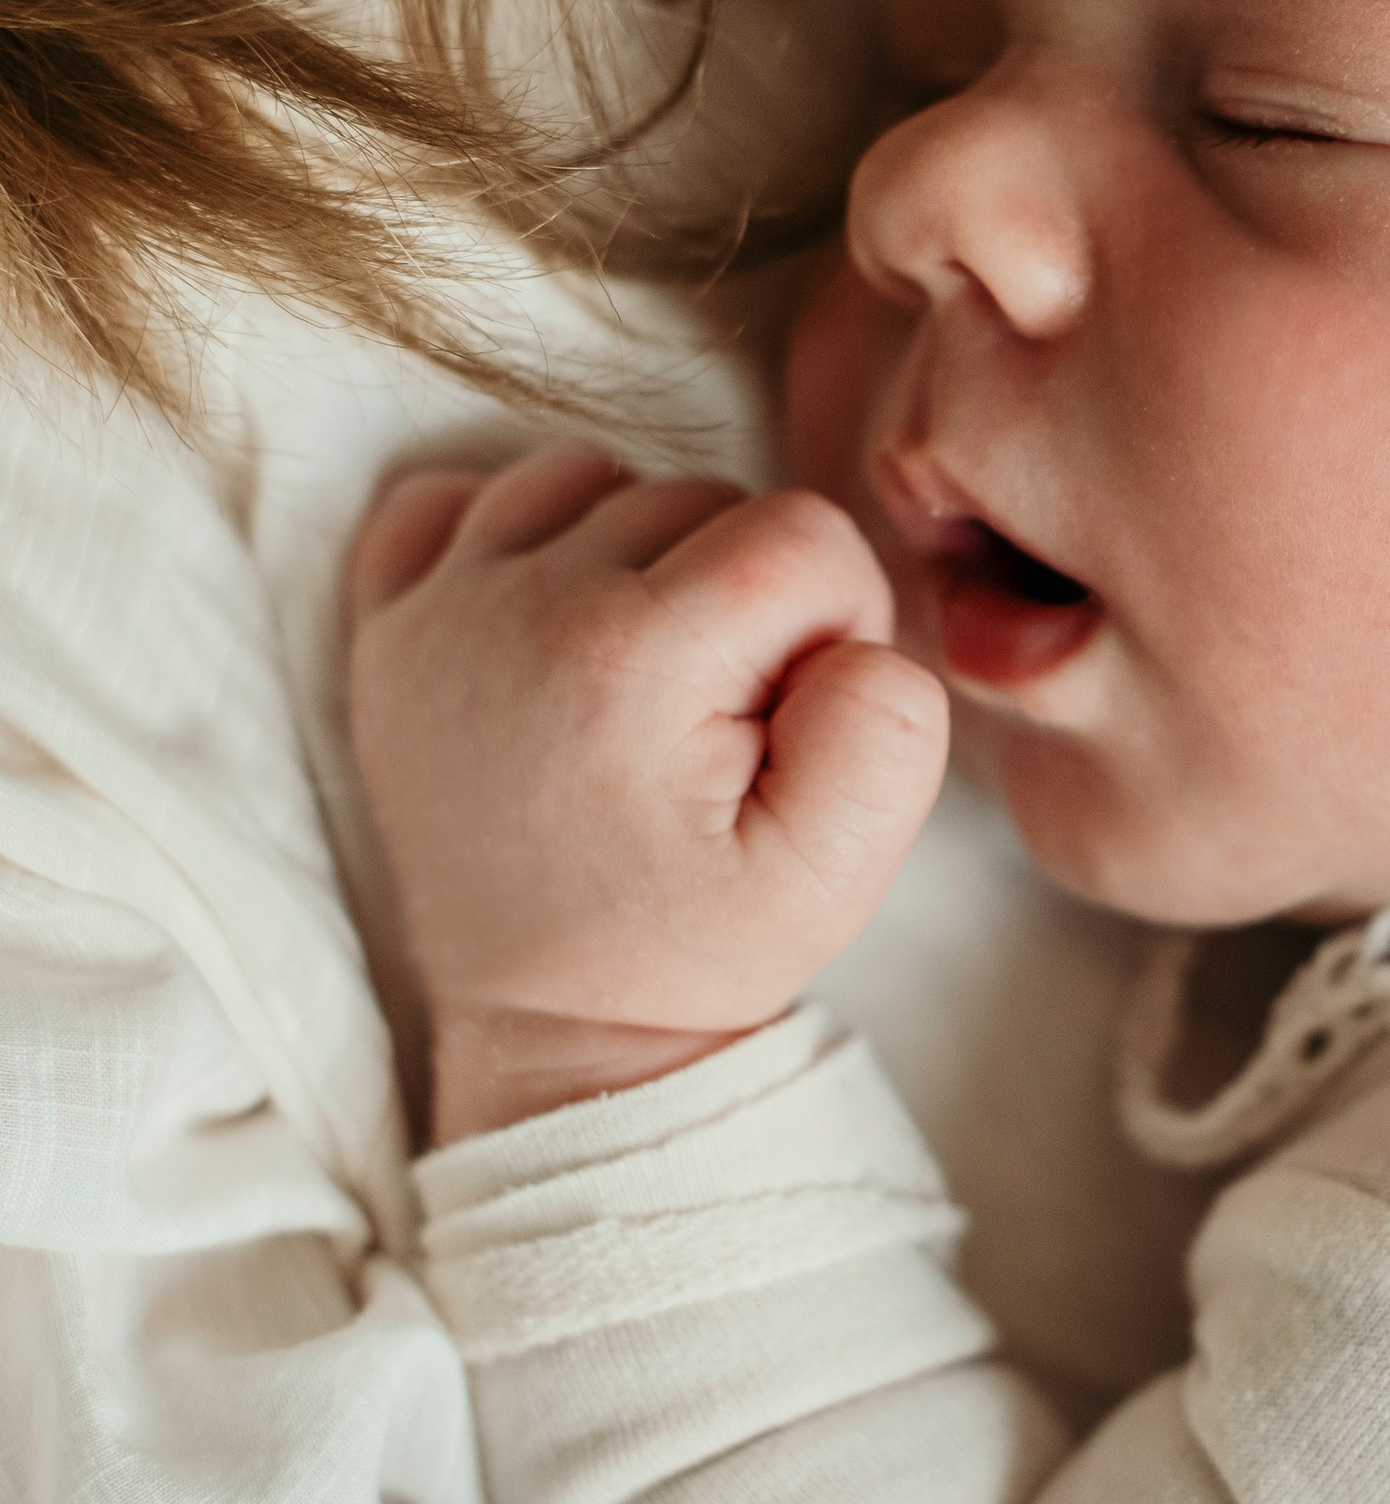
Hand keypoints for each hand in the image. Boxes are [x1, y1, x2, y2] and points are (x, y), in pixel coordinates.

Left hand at [347, 449, 947, 1139]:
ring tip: (650, 670)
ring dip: (641, 551)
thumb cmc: (698, 945)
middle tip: (721, 719)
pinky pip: (456, 498)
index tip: (797, 713)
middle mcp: (523, 607)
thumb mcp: (835, 876)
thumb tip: (857, 638)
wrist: (552, 1022)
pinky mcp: (388, 626)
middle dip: (744, 591)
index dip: (837, 617)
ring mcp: (441, 611)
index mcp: (636, 659)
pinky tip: (555, 618)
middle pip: (701, 497)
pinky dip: (516, 533)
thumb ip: (887, 733)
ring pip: (593, 482)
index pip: (803, 533)